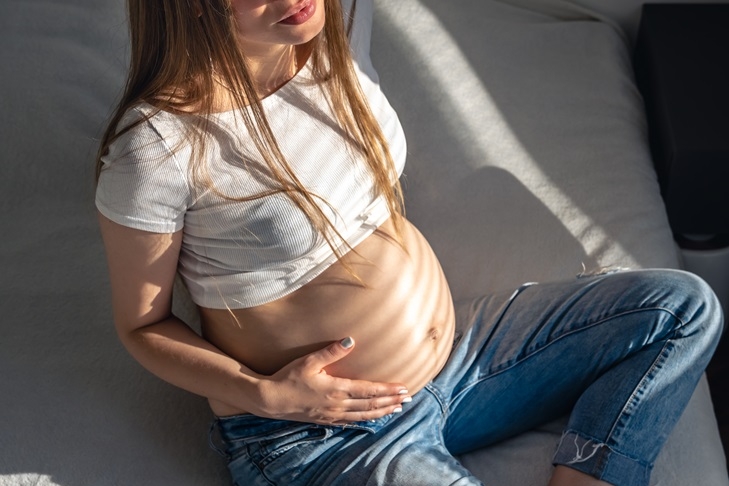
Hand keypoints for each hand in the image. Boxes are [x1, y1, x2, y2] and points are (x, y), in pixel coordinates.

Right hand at [255, 337, 410, 424]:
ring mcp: (332, 415)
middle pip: (370, 404)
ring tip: (396, 409)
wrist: (271, 400)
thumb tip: (350, 340)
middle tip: (408, 398)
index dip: (387, 390)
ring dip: (382, 412)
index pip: (369, 390)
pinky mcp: (326, 420)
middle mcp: (338, 404)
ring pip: (363, 415)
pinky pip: (351, 421)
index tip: (403, 388)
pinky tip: (372, 417)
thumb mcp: (309, 361)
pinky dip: (365, 419)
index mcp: (336, 389)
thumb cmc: (289, 377)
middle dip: (391, 401)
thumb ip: (331, 351)